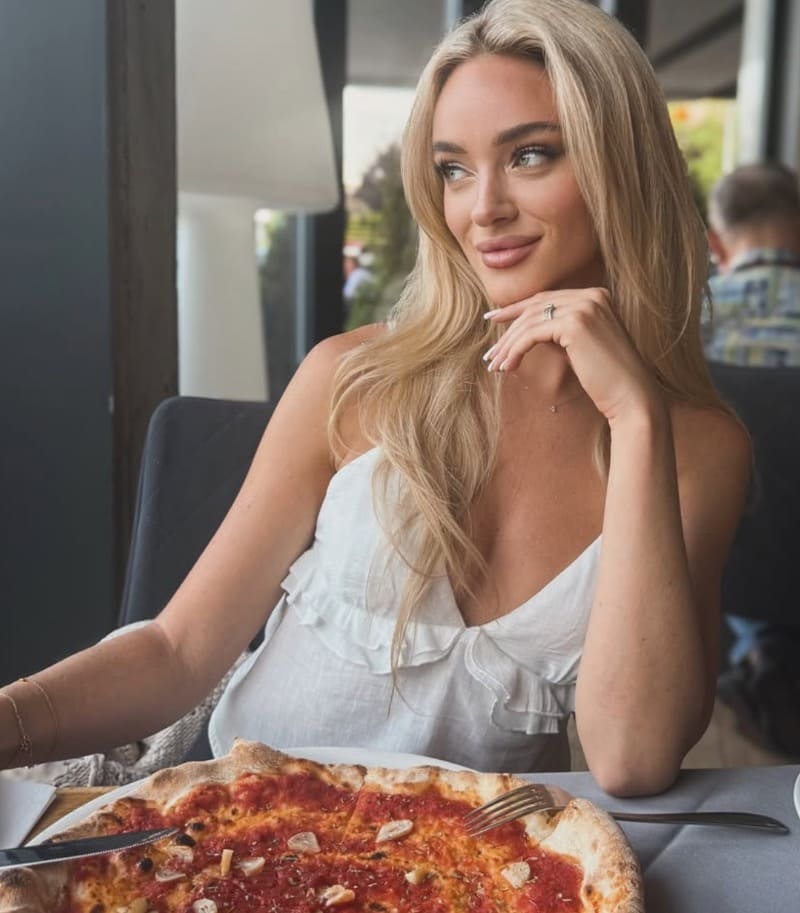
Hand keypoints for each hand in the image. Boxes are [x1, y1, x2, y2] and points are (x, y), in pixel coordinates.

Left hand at [483, 287, 662, 423]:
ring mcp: (584, 307)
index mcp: (596, 296)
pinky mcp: (575, 324)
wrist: (631, 397)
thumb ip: (559, 332)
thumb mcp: (581, 347)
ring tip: (495, 366)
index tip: (493, 321)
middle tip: (490, 354)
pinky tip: (507, 366)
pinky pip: (532, 335)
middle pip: (534, 308)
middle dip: (507, 330)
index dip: (516, 310)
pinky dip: (515, 351)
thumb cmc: (607, 379)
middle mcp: (592, 295)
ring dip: (508, 345)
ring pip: (530, 321)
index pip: (546, 299)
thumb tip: (526, 331)